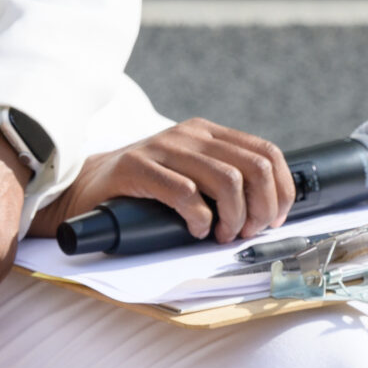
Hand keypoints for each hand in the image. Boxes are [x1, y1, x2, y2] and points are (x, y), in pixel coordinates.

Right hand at [29, 118, 295, 244]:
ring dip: (233, 217)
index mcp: (207, 133)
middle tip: (245, 232)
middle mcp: (189, 134)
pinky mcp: (137, 167)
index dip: (282, 190)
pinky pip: (186, 194)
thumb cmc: (143, 189)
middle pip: (254, 168)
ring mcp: (162, 147)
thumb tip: (270, 210)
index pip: (267, 152)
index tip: (274, 219)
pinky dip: (199, 220)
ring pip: (227, 180)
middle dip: (261, 209)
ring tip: (220, 235)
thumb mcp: (189, 173)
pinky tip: (193, 230)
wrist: (85, 186)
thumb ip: (222, 178)